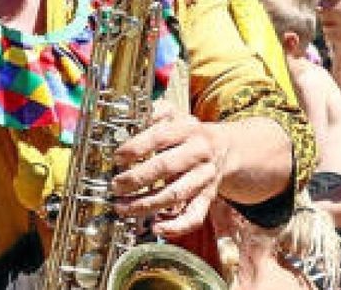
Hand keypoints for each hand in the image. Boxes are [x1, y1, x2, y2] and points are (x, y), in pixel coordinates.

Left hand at [112, 100, 224, 237]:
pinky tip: (154, 227)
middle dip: (136, 178)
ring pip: (175, 195)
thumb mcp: (175, 114)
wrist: (225, 148)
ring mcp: (204, 178)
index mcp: (188, 130)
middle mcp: (199, 153)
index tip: (117, 158)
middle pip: (166, 167)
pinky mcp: (207, 198)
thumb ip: (155, 112)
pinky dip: (175, 227)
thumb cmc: (189, 133)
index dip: (136, 148)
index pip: (160, 138)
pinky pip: (194, 217)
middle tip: (115, 185)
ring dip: (145, 204)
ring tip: (121, 207)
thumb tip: (131, 116)